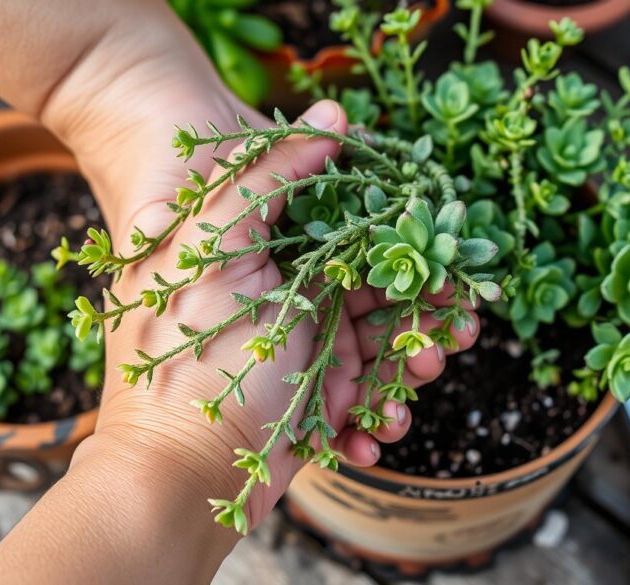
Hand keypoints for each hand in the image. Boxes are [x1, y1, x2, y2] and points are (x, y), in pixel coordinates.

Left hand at [74, 100, 481, 536]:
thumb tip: (331, 110)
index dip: (408, 241)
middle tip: (457, 325)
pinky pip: (363, 407)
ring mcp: (302, 358)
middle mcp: (290, 302)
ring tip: (421, 378)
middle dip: (425, 310)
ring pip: (382, 350)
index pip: (356, 233)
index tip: (451, 253)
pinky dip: (377, 420)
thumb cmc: (191, 361)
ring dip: (411, 365)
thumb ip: (270, 173)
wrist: (171, 479)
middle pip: (380, 293)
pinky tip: (375, 433)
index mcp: (271, 257)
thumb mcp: (221, 249)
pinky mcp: (311, 410)